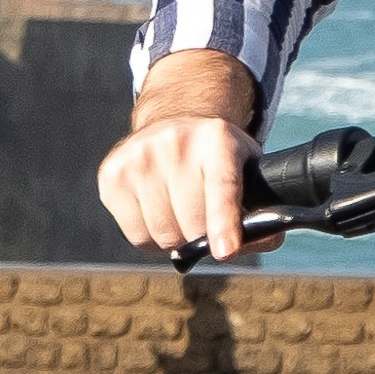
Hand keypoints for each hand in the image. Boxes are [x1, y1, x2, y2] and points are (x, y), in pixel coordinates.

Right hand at [102, 48, 261, 261]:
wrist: (173, 122)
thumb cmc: (215, 159)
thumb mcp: (247, 170)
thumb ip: (262, 211)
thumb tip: (257, 242)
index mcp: (218, 140)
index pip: (221, 187)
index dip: (224, 222)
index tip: (226, 251)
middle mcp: (176, 141)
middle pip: (191, 225)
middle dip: (202, 237)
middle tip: (206, 223)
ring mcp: (140, 156)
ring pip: (162, 235)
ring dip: (176, 238)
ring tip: (179, 213)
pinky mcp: (112, 173)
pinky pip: (136, 236)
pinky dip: (150, 237)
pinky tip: (156, 211)